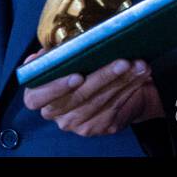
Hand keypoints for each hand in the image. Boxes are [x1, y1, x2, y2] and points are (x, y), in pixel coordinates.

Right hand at [22, 52, 164, 136]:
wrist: (112, 86)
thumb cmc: (85, 66)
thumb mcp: (68, 56)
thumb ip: (58, 54)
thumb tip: (50, 51)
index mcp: (40, 95)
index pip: (36, 98)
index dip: (55, 87)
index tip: (77, 76)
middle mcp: (55, 113)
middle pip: (78, 97)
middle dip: (102, 77)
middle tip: (122, 61)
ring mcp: (76, 123)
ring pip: (100, 101)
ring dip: (122, 80)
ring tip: (137, 64)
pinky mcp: (98, 126)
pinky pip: (115, 106)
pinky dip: (130, 87)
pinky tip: (140, 74)